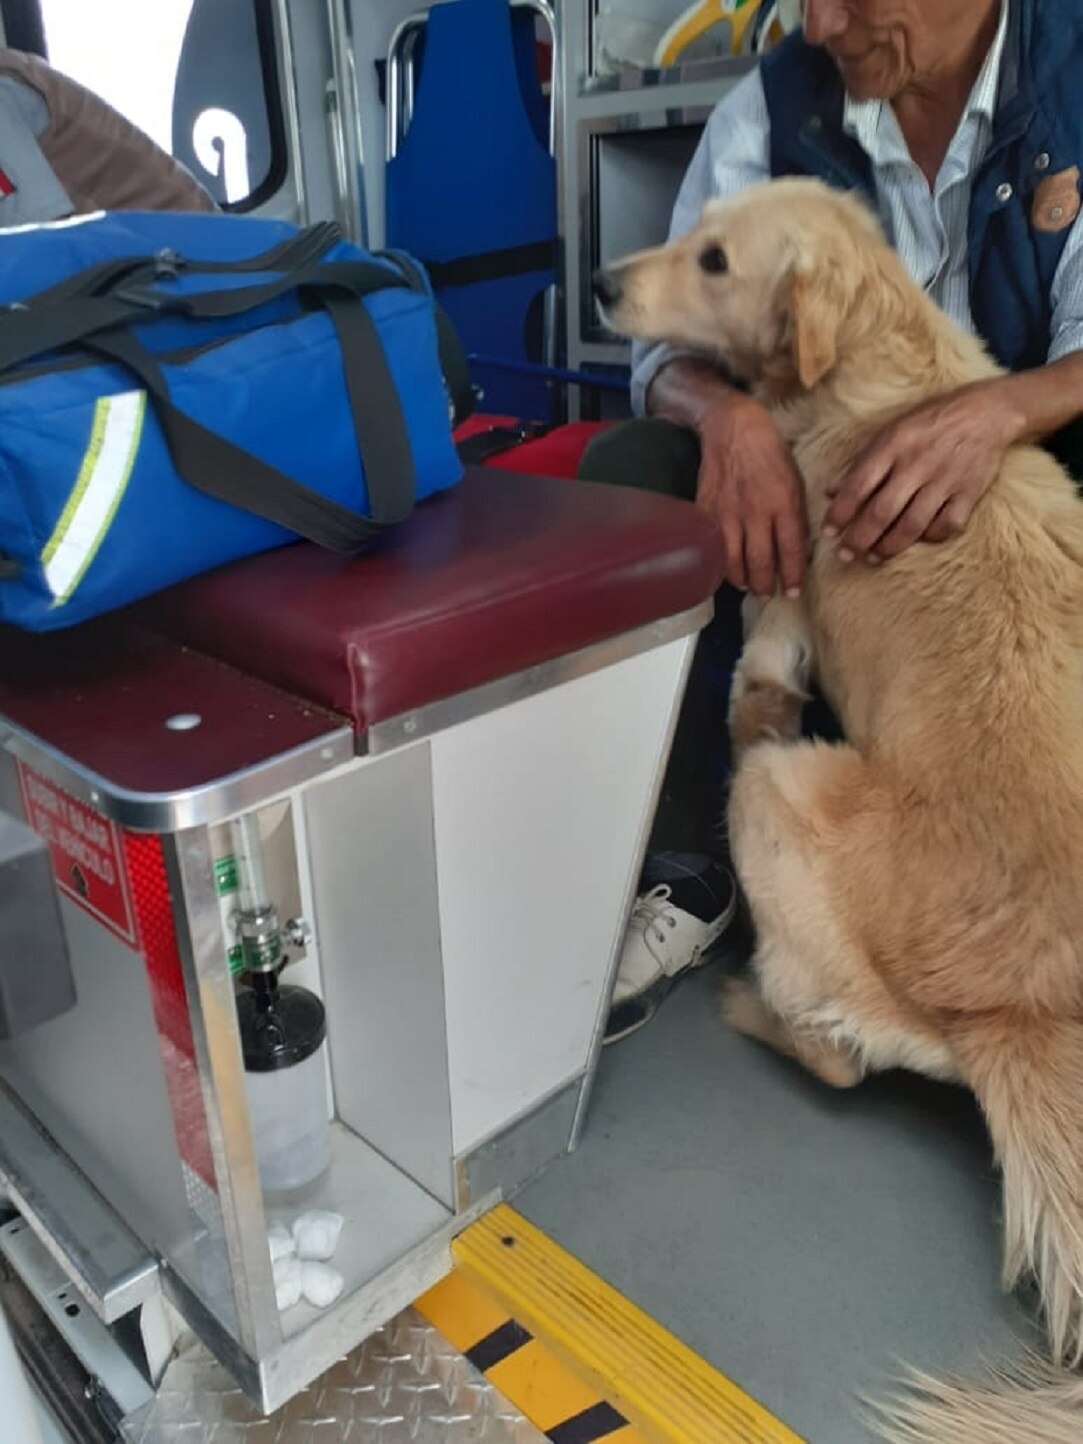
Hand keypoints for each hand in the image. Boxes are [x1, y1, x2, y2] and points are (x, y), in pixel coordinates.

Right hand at [698, 394, 808, 596]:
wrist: (732, 427)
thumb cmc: (770, 451)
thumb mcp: (795, 479)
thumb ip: (796, 514)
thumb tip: (798, 547)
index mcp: (784, 502)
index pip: (791, 551)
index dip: (793, 577)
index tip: (793, 593)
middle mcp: (756, 512)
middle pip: (761, 562)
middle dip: (766, 586)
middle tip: (769, 595)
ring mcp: (728, 513)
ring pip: (734, 562)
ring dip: (743, 580)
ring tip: (749, 586)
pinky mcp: (707, 511)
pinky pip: (713, 548)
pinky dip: (720, 564)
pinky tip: (727, 569)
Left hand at [822, 383, 1018, 562]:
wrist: (985, 411)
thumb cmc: (929, 422)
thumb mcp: (890, 431)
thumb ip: (861, 463)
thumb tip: (830, 492)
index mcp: (893, 445)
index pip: (858, 485)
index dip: (840, 513)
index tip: (828, 533)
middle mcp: (917, 463)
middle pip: (883, 512)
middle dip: (859, 539)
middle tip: (845, 555)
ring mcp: (946, 479)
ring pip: (913, 525)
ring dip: (889, 547)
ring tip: (872, 558)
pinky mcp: (970, 491)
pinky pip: (948, 525)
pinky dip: (931, 538)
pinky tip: (917, 541)